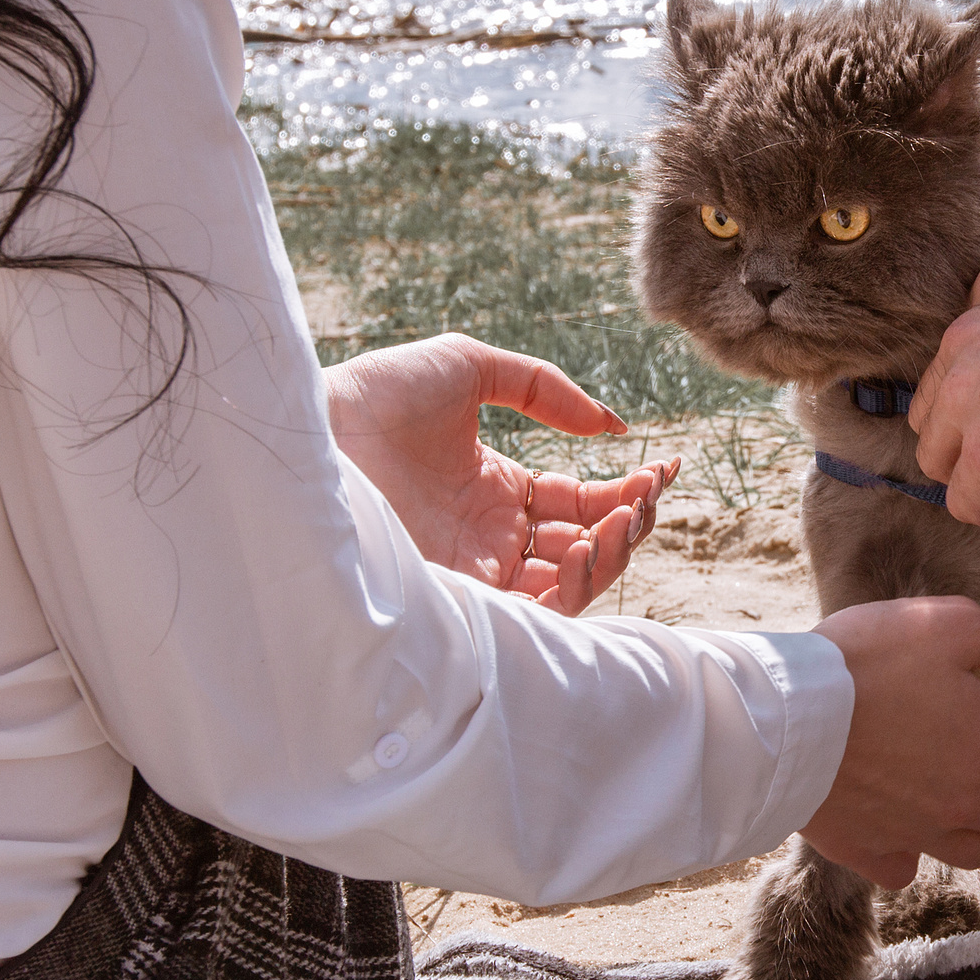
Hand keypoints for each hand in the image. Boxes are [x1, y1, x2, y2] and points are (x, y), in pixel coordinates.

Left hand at [324, 333, 676, 614]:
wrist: (315, 430)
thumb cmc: (376, 396)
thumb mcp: (470, 367)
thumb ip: (545, 390)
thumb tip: (613, 427)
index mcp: (498, 489)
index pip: (582, 503)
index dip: (628, 490)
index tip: (664, 467)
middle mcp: (491, 537)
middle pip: (586, 549)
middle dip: (630, 524)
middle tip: (648, 493)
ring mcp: (476, 569)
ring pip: (570, 585)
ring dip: (610, 556)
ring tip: (621, 518)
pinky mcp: (458, 595)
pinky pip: (533, 611)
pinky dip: (572, 587)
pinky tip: (583, 547)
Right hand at [803, 597, 979, 888]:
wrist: (783, 717)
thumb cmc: (868, 663)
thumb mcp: (950, 621)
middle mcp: (964, 804)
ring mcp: (916, 834)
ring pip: (974, 851)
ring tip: (966, 793)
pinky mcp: (867, 849)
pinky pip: (905, 867)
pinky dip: (912, 850)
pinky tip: (904, 823)